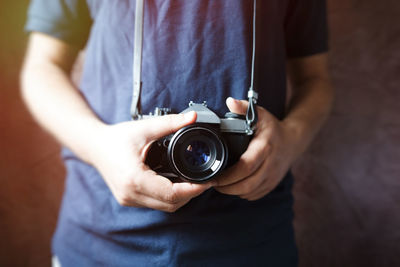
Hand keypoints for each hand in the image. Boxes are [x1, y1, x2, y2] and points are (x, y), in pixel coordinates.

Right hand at [88, 112, 212, 211]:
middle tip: (204, 181)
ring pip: (163, 207)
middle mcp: (130, 194)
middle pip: (170, 204)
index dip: (193, 190)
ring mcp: (128, 199)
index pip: (172, 194)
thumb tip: (192, 117)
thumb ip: (170, 123)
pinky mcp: (128, 199)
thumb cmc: (116, 137)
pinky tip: (176, 184)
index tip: (207, 182)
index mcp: (134, 179)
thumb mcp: (145, 128)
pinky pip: (155, 204)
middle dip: (191, 195)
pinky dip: (169, 197)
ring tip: (193, 182)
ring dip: (180, 198)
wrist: (94, 146)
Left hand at [214, 98, 301, 200]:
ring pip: (250, 192)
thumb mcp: (260, 114)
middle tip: (213, 183)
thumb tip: (230, 101)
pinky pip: (255, 195)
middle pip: (247, 185)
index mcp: (264, 147)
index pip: (245, 166)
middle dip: (227, 188)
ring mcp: (273, 176)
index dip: (228, 175)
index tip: (214, 176)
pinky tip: (234, 186)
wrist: (293, 141)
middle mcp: (270, 165)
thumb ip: (243, 107)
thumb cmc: (272, 128)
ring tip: (221, 185)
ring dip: (233, 191)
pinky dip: (243, 193)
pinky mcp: (272, 184)